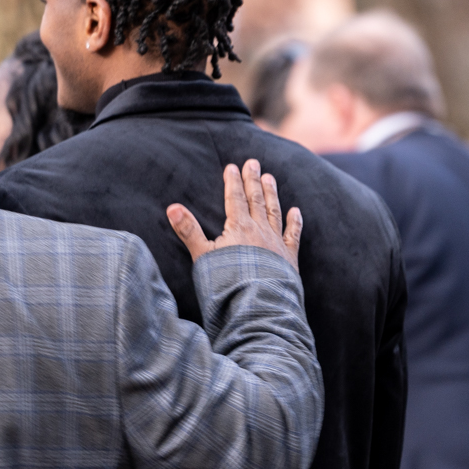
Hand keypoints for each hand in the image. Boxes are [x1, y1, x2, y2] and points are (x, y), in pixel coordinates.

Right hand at [168, 159, 303, 271]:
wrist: (257, 305)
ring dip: (272, 194)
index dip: (233, 182)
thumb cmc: (226, 283)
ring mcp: (276, 243)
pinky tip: (296, 211)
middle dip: (253, 180)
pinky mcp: (288, 259)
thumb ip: (189, 231)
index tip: (232, 166)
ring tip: (270, 178)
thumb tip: (172, 207)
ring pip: (274, 212)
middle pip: (256, 200)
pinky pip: (292, 235)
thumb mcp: (202, 257)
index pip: (235, 198)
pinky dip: (294, 222)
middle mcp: (259, 230)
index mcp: (238, 227)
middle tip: (253, 163)